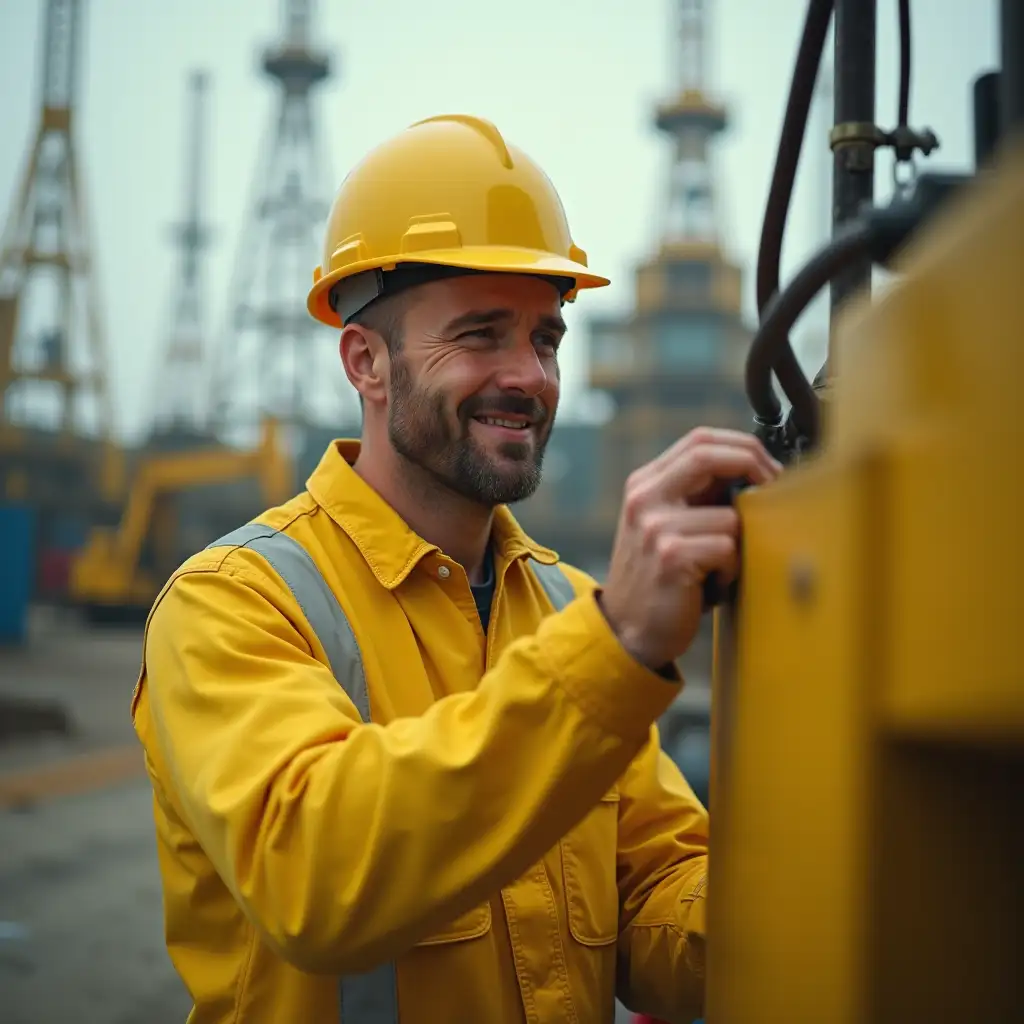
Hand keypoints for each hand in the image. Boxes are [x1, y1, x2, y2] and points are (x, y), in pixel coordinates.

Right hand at [600, 427, 782, 669]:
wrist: (628, 630)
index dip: (742, 446)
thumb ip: (698, 496)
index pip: (699, 440)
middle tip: (774, 488)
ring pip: (730, 514)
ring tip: (722, 567)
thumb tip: (755, 473)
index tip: (767, 468)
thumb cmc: (660, 579)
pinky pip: (727, 549)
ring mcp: (655, 526)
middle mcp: (644, 499)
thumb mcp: (668, 526)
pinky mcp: (671, 556)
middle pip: (707, 453)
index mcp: (645, 485)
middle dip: (754, 466)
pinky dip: (731, 570)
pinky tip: (713, 586)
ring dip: (739, 544)